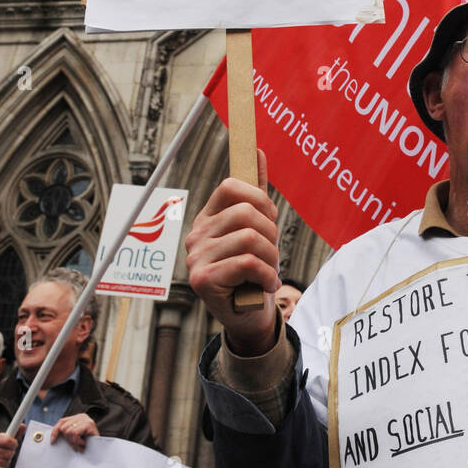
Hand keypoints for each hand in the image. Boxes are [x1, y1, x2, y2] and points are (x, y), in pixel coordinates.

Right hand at [0, 430, 19, 467]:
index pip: (8, 440)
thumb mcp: (1, 441)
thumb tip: (23, 426)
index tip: (14, 444)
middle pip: (9, 454)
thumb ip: (13, 434)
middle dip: (9, 455)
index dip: (13, 443)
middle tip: (3, 454)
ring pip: (6, 463)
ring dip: (4, 464)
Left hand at [51, 414, 98, 451]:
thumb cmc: (88, 442)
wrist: (101, 447)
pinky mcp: (89, 424)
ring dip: (73, 441)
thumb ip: (66, 433)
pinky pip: (75, 433)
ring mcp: (86, 419)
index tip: (53, 440)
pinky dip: (77, 440)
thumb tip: (54, 436)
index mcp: (77, 417)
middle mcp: (81, 416)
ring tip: (80, 444)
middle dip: (68, 439)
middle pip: (64, 427)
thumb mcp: (74, 437)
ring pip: (68, 431)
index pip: (61, 421)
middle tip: (76, 444)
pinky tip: (83, 443)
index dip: (55, 431)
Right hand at [185, 149, 280, 354]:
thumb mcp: (257, 228)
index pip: (231, 186)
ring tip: (269, 272)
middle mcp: (196, 234)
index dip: (259, 198)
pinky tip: (265, 284)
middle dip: (271, 232)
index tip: (268, 218)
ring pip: (250, 238)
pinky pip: (247, 262)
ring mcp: (196, 257)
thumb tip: (256, 151)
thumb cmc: (253, 269)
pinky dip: (266, 274)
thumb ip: (255, 192)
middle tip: (272, 254)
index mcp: (208, 217)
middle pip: (246, 212)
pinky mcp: (201, 280)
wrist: (248, 315)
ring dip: (272, 258)